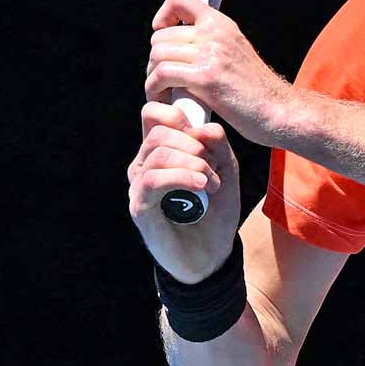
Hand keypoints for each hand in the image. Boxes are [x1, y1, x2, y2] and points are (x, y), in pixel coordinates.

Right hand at [127, 100, 241, 281]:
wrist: (212, 253)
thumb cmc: (216, 209)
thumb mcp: (226, 168)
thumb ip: (216, 143)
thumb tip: (203, 126)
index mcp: (162, 148)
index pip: (155, 112)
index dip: (180, 114)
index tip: (206, 137)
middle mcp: (145, 162)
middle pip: (159, 129)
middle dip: (194, 143)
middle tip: (215, 167)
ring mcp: (139, 183)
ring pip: (158, 152)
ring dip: (194, 163)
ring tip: (212, 184)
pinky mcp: (139, 205)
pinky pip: (153, 179)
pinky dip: (182, 177)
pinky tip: (202, 186)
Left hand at [144, 0, 293, 144]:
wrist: (277, 110)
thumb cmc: (255, 90)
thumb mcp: (235, 52)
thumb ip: (210, 44)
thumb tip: (180, 47)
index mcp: (222, 24)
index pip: (179, 0)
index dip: (163, 15)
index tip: (161, 31)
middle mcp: (215, 34)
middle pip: (160, 36)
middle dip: (156, 60)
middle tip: (162, 78)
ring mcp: (210, 54)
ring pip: (158, 55)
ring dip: (153, 78)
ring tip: (163, 92)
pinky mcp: (204, 78)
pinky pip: (161, 75)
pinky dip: (155, 90)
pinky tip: (164, 99)